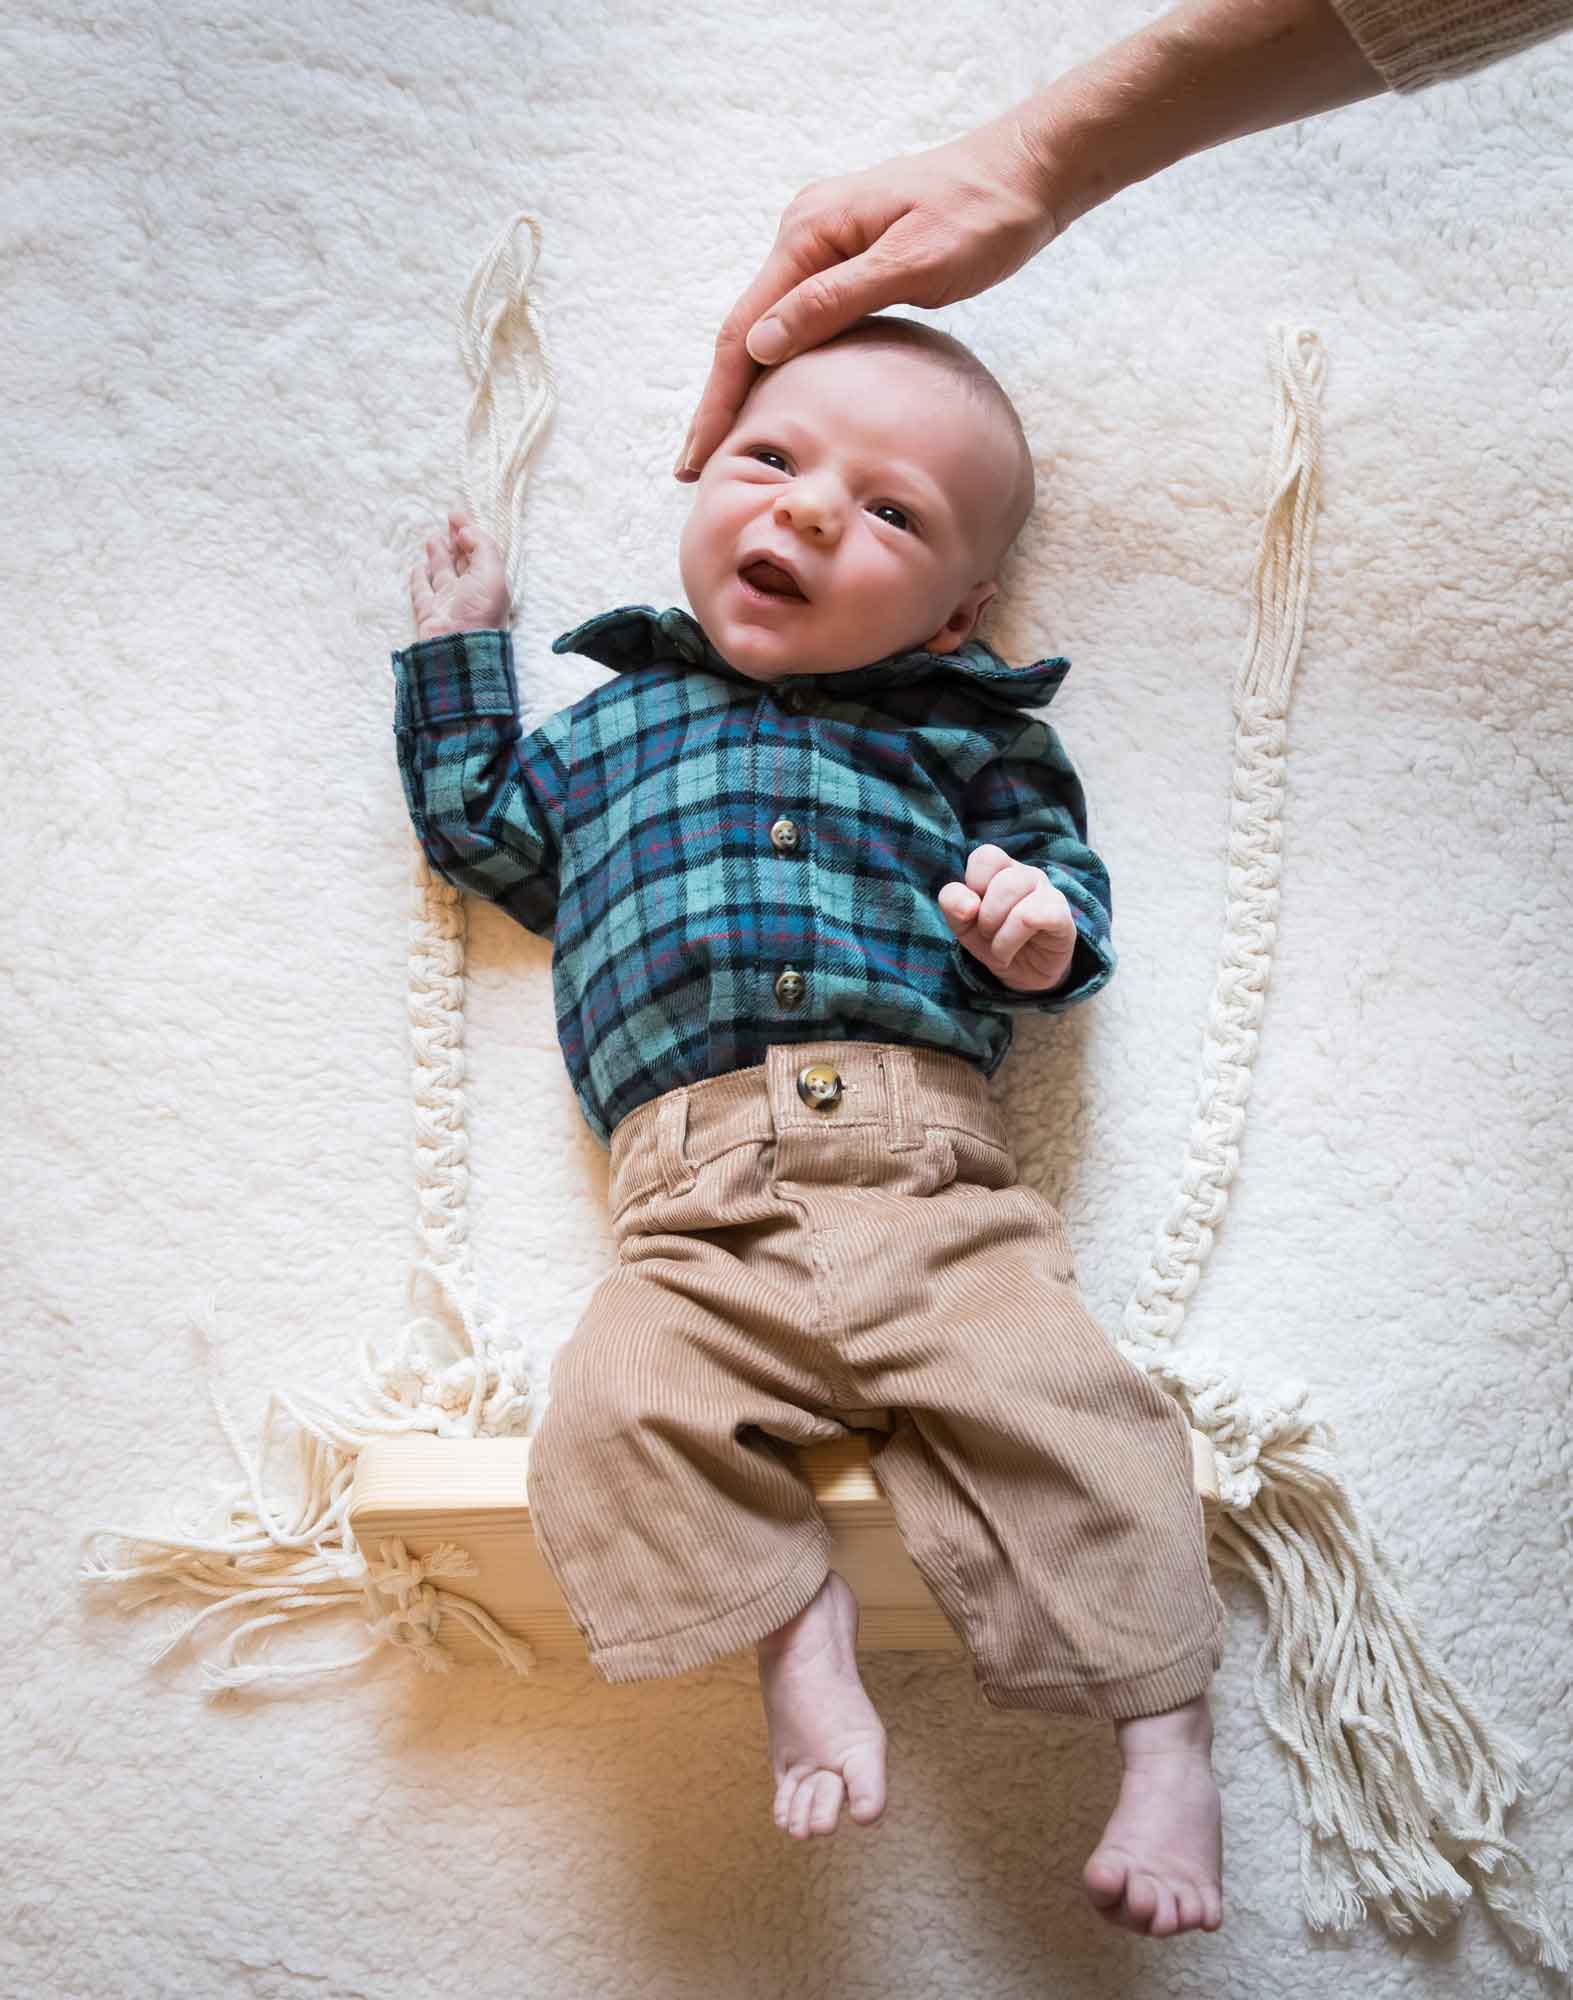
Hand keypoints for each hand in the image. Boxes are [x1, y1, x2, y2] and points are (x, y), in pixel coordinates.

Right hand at [409, 507, 510, 641]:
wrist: (458, 649)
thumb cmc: (479, 612)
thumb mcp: (491, 573)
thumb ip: (482, 547)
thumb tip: (465, 531)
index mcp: (488, 585)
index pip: (480, 553)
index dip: (470, 532)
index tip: (456, 515)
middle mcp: (469, 594)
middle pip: (462, 562)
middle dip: (456, 542)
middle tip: (448, 522)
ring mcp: (447, 604)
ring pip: (441, 574)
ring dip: (438, 556)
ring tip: (433, 539)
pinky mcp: (428, 613)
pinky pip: (422, 592)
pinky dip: (419, 578)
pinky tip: (418, 567)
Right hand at [673, 105, 1059, 479]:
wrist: (1025, 174)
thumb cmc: (980, 217)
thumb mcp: (911, 264)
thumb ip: (833, 303)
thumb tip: (759, 345)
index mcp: (808, 234)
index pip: (743, 331)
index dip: (718, 400)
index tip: (697, 456)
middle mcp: (802, 233)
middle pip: (744, 331)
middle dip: (720, 401)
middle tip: (695, 467)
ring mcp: (822, 243)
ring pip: (770, 327)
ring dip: (744, 386)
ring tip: (725, 443)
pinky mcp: (846, 255)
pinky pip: (800, 317)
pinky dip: (781, 363)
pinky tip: (775, 398)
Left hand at [938, 845, 1076, 992]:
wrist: (1024, 972)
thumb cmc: (994, 937)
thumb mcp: (962, 923)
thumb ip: (953, 903)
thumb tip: (968, 905)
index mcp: (1002, 868)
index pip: (986, 855)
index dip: (973, 883)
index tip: (973, 909)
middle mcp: (1027, 875)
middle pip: (1002, 882)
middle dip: (986, 917)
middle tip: (988, 933)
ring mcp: (1048, 893)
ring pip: (1018, 899)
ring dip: (999, 934)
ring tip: (1000, 948)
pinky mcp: (1061, 916)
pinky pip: (1035, 916)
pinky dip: (1012, 940)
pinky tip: (1013, 950)